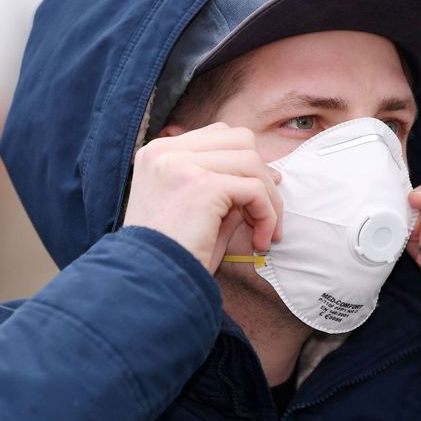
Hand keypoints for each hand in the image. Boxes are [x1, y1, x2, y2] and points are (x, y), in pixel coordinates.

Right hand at [123, 122, 281, 272]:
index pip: (218, 135)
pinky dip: (267, 216)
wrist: (148, 285)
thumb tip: (272, 174)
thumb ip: (226, 186)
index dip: (246, 164)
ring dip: (269, 200)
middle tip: (265, 216)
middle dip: (261, 176)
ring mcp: (181, 164)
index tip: (259, 199)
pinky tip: (260, 242)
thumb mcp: (197, 211)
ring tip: (264, 233)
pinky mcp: (201, 185)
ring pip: (251, 162)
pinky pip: (254, 190)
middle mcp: (165, 151)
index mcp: (158, 153)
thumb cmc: (173, 256)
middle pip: (239, 139)